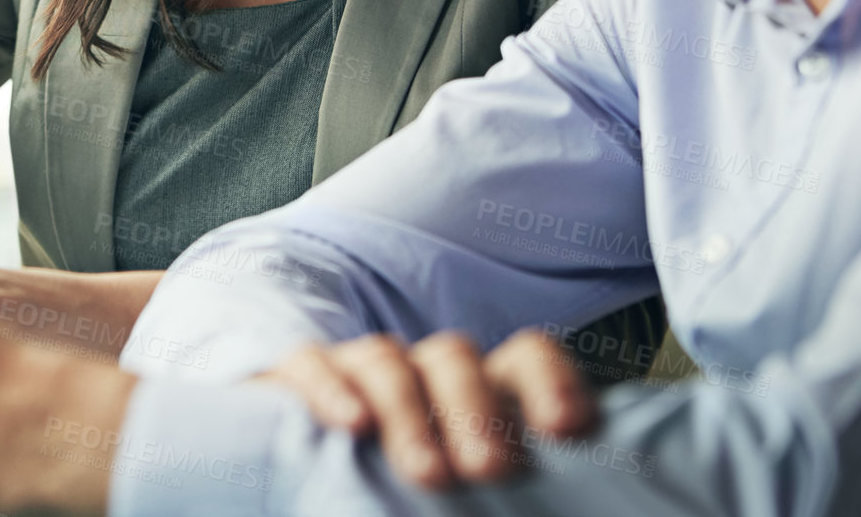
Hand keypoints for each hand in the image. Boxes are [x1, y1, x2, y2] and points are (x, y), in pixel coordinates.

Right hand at [258, 327, 596, 489]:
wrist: (308, 490)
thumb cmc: (406, 499)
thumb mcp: (468, 497)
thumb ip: (506, 496)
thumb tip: (566, 508)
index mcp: (478, 395)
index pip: (525, 358)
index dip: (550, 382)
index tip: (566, 430)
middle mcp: (421, 373)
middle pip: (455, 358)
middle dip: (476, 410)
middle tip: (492, 469)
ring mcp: (357, 370)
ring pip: (387, 362)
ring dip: (410, 414)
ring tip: (429, 474)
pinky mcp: (294, 381)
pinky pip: (310, 364)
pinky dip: (331, 388)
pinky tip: (351, 423)